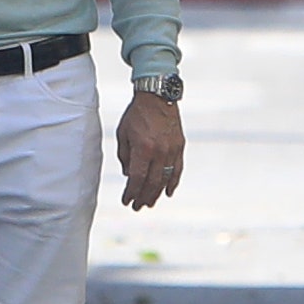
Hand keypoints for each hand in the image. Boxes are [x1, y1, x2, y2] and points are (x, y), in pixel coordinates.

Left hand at [116, 92, 184, 210]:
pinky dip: (173, 182)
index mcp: (143, 148)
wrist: (158, 97)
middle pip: (151, 182)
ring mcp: (172, 150)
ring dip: (157, 193)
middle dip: (143, 197)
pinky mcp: (180, 147)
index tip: (126, 201)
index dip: (131, 192)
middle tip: (137, 207)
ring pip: (165, 179)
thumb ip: (125, 157)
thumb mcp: (123, 134)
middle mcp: (159, 152)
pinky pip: (177, 169)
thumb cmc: (136, 115)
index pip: (136, 178)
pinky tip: (168, 192)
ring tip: (150, 203)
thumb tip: (129, 175)